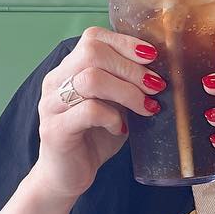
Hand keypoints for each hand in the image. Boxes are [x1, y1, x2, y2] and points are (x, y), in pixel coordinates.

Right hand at [30, 27, 163, 201]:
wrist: (67, 176)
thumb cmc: (95, 138)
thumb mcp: (116, 105)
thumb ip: (128, 85)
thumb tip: (162, 71)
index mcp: (69, 69)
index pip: (93, 37)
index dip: (125, 42)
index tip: (152, 57)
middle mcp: (56, 82)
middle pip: (92, 52)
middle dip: (132, 68)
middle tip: (156, 86)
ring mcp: (52, 105)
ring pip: (91, 79)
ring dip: (127, 91)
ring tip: (146, 107)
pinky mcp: (55, 130)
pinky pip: (88, 111)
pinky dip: (112, 117)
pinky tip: (122, 128)